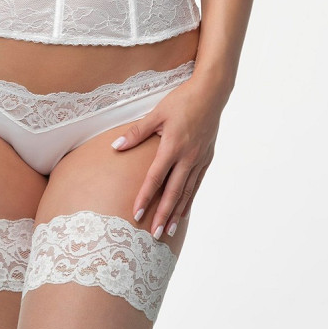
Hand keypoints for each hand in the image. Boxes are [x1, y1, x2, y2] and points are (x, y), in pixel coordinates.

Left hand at [109, 77, 223, 239]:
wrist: (211, 93)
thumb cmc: (181, 101)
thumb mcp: (157, 113)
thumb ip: (137, 132)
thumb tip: (116, 146)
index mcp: (172, 147)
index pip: (155, 178)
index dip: (145, 197)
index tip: (137, 214)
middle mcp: (187, 157)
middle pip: (173, 192)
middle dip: (162, 214)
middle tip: (153, 235)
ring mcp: (199, 159)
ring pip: (186, 192)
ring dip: (176, 212)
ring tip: (167, 230)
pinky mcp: (207, 158)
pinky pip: (196, 184)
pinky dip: (189, 199)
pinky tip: (183, 211)